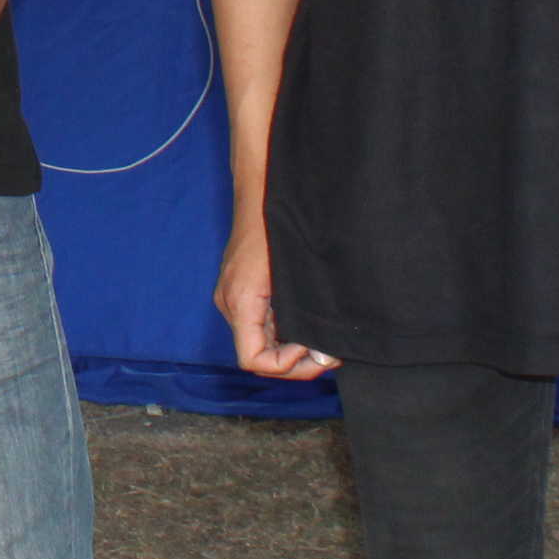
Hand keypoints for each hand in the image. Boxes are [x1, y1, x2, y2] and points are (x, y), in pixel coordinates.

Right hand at [216, 214, 337, 380]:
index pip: (253, 360)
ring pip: (259, 343)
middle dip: (295, 363)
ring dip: (291, 349)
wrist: (260, 192)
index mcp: (240, 303)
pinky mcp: (240, 291)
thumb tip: (322, 352)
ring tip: (322, 341)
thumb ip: (301, 318)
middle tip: (329, 355)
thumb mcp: (293, 278)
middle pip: (257, 357)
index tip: (313, 349)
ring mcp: (233, 298)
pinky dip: (283, 334)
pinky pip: (259, 326)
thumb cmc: (277, 228)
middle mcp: (230, 305)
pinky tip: (306, 324)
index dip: (286, 366)